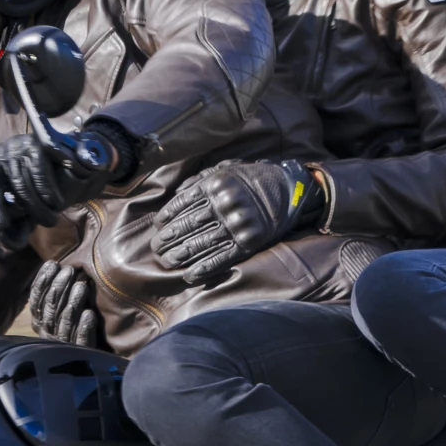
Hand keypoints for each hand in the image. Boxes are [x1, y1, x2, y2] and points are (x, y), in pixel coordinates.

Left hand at [0, 125, 130, 245]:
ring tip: (50, 221)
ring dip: (36, 209)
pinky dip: (48, 192)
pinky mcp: (35, 144)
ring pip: (19, 184)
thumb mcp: (23, 211)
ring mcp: (14, 148)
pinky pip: (38, 172)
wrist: (73, 163)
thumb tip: (4, 245)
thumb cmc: (42, 191)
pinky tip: (57, 204)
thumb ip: (13, 226)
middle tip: (3, 229)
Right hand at [26, 263, 107, 348]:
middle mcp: (48, 333)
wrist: (88, 360)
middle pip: (50, 307)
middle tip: (70, 270)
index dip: (42, 280)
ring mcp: (63, 344)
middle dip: (59, 286)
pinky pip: (80, 339)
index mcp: (41, 322)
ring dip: (73, 302)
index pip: (36, 299)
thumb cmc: (75, 328)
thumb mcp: (61, 311)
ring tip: (82, 286)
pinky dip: (84, 326)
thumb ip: (57, 294)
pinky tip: (90, 314)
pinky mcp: (80, 353)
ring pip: (65, 320)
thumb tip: (57, 265)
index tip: (52, 263)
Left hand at [155, 160, 322, 286]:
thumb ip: (200, 179)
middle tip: (156, 247)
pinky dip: (204, 269)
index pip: (183, 203)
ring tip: (167, 262)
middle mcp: (226, 203)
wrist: (290, 191)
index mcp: (217, 184)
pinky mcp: (249, 241)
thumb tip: (175, 196)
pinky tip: (190, 276)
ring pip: (201, 244)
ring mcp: (238, 224)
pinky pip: (222, 258)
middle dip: (168, 238)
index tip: (158, 225)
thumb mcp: (227, 169)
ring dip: (181, 255)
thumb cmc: (251, 180)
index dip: (167, 215)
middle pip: (188, 225)